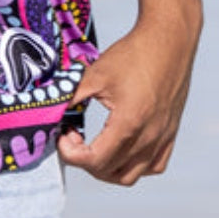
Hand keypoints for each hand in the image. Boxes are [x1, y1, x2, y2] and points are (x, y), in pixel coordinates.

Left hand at [57, 14, 199, 185]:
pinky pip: (152, 166)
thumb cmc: (132, 55)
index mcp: (128, 124)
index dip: (70, 153)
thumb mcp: (95, 73)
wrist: (167, 42)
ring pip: (130, 175)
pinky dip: (132, 165)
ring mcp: (162, 139)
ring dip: (106, 168)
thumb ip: (71, 95)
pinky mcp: (170, 134)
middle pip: (109, 172)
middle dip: (84, 159)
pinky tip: (120, 145)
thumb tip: (48, 109)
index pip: (94, 161)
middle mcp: (148, 138)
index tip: (62, 134)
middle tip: (73, 135)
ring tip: (93, 144)